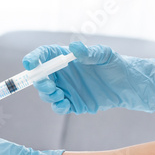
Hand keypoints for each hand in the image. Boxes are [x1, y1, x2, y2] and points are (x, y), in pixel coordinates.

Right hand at [22, 42, 154, 113]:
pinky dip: (58, 106)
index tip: (28, 63)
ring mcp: (65, 88)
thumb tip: (74, 48)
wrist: (126, 85)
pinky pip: (58, 106)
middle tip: (47, 83)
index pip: (43, 56)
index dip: (33, 59)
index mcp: (64, 58)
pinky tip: (65, 103)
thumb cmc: (114, 64)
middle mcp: (61, 73)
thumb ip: (89, 53)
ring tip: (58, 93)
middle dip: (38, 80)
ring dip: (47, 94)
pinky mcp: (71, 102)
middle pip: (40, 76)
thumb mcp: (105, 55)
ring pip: (46, 92)